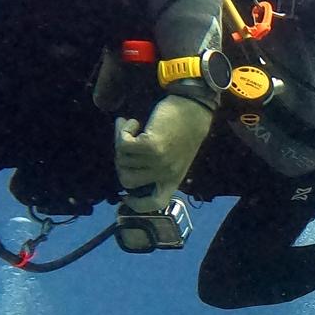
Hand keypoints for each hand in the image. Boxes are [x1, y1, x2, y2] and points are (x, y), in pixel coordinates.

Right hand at [115, 95, 213, 212]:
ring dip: (122, 140)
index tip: (125, 197)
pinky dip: (123, 130)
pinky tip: (133, 122)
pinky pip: (123, 143)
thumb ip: (157, 169)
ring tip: (132, 128)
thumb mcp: (175, 158)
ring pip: (122, 158)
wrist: (194, 109)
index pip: (156, 203)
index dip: (137, 205)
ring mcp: (159, 161)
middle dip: (120, 161)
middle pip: (126, 179)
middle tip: (126, 145)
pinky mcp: (152, 146)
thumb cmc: (182, 131)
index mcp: (173, 180)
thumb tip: (125, 172)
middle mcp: (166, 174)